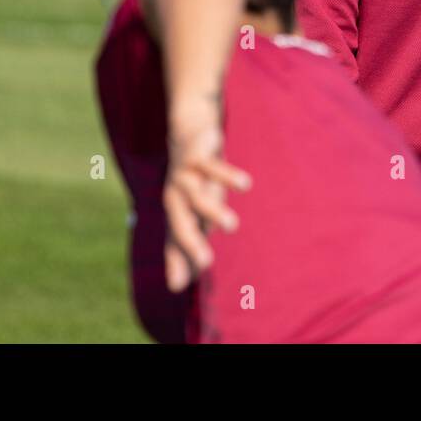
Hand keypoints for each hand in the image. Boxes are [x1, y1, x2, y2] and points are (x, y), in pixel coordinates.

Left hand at [162, 117, 251, 292]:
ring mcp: (185, 175)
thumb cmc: (194, 182)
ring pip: (197, 195)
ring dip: (213, 211)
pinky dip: (227, 176)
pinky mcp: (197, 154)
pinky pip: (211, 166)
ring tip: (232, 226)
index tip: (181, 285)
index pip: (176, 241)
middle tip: (207, 264)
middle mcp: (176, 196)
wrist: (189, 133)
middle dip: (192, 243)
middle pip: (180, 222)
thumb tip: (175, 287)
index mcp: (175, 212)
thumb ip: (182, 249)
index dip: (179, 261)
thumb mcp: (191, 214)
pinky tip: (245, 185)